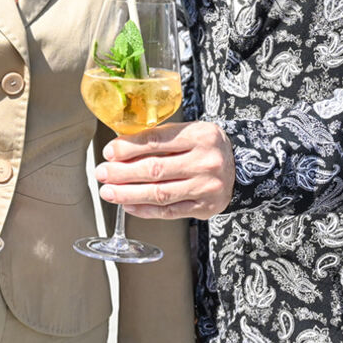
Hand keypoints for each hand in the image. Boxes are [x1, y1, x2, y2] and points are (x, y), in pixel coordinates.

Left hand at [93, 121, 233, 219]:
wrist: (240, 167)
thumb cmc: (206, 146)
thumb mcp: (191, 131)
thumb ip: (161, 137)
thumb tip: (120, 148)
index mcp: (200, 136)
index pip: (156, 142)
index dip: (128, 148)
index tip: (109, 151)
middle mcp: (205, 162)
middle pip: (155, 169)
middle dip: (122, 172)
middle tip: (102, 172)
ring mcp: (206, 187)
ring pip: (160, 193)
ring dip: (128, 194)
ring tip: (108, 191)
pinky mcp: (205, 208)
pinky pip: (169, 211)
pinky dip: (145, 209)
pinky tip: (128, 204)